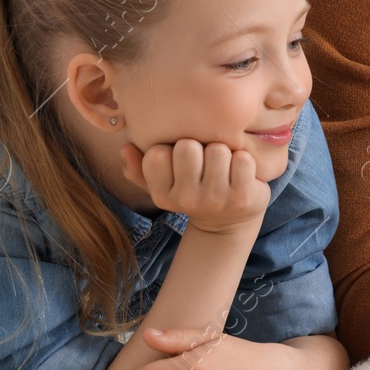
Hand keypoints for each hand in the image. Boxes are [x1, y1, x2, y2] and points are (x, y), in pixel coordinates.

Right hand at [121, 139, 269, 234]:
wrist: (230, 222)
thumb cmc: (195, 192)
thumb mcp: (164, 184)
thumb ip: (140, 166)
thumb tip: (125, 147)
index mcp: (162, 195)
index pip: (157, 153)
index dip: (171, 149)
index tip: (180, 162)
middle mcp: (186, 200)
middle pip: (187, 147)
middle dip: (199, 147)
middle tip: (206, 162)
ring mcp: (215, 199)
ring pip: (217, 149)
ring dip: (224, 152)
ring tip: (224, 167)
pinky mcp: (242, 196)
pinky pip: (242, 159)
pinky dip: (245, 160)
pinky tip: (241, 173)